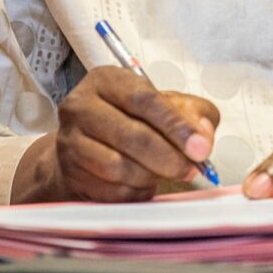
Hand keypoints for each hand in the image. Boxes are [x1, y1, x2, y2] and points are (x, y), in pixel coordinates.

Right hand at [13, 66, 218, 202]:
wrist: (86, 148)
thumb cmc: (130, 121)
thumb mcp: (164, 103)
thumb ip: (192, 112)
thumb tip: (203, 136)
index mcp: (106, 80)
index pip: (143, 99)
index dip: (175, 125)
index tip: (200, 147)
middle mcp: (80, 107)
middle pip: (131, 135)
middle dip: (169, 157)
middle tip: (191, 168)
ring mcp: (70, 142)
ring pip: (119, 167)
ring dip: (151, 176)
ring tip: (165, 173)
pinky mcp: (69, 174)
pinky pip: (110, 191)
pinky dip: (135, 192)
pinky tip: (143, 183)